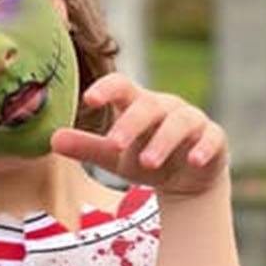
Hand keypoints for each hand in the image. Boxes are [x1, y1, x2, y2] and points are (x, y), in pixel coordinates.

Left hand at [50, 72, 227, 197]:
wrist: (186, 178)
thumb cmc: (144, 157)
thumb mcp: (113, 156)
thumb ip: (86, 147)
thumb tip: (51, 140)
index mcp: (138, 105)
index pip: (122, 87)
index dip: (107, 89)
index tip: (90, 99)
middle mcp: (166, 108)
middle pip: (149, 106)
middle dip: (131, 123)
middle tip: (114, 143)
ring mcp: (192, 121)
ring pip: (180, 123)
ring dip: (163, 141)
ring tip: (147, 162)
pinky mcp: (214, 139)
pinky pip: (211, 138)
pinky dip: (203, 148)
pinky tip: (193, 160)